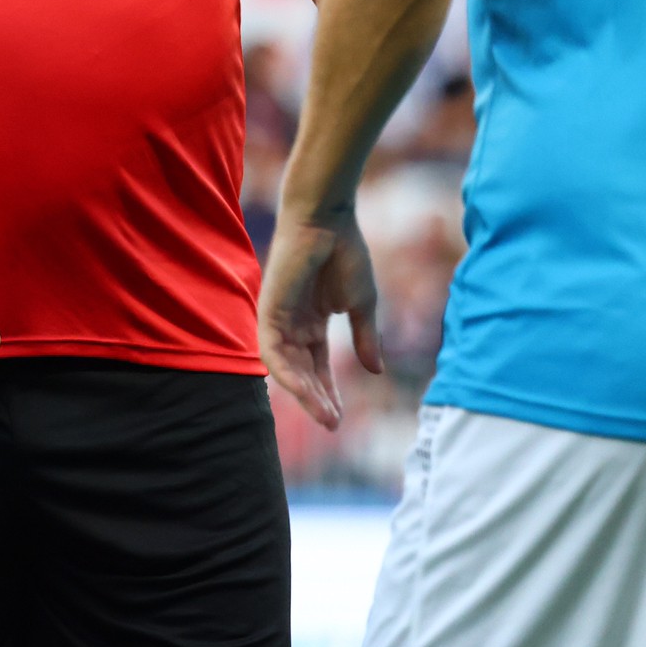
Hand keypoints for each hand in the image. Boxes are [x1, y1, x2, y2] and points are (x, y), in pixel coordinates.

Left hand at [258, 208, 383, 429]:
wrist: (329, 221)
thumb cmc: (345, 254)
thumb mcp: (362, 304)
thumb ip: (365, 338)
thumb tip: (376, 372)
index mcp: (312, 323)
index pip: (317, 367)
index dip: (328, 393)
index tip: (340, 419)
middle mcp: (292, 324)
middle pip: (302, 372)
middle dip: (317, 400)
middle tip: (333, 425)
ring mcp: (279, 318)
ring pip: (286, 368)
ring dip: (304, 393)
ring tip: (325, 417)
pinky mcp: (269, 310)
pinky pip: (273, 350)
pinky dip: (287, 373)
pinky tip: (303, 392)